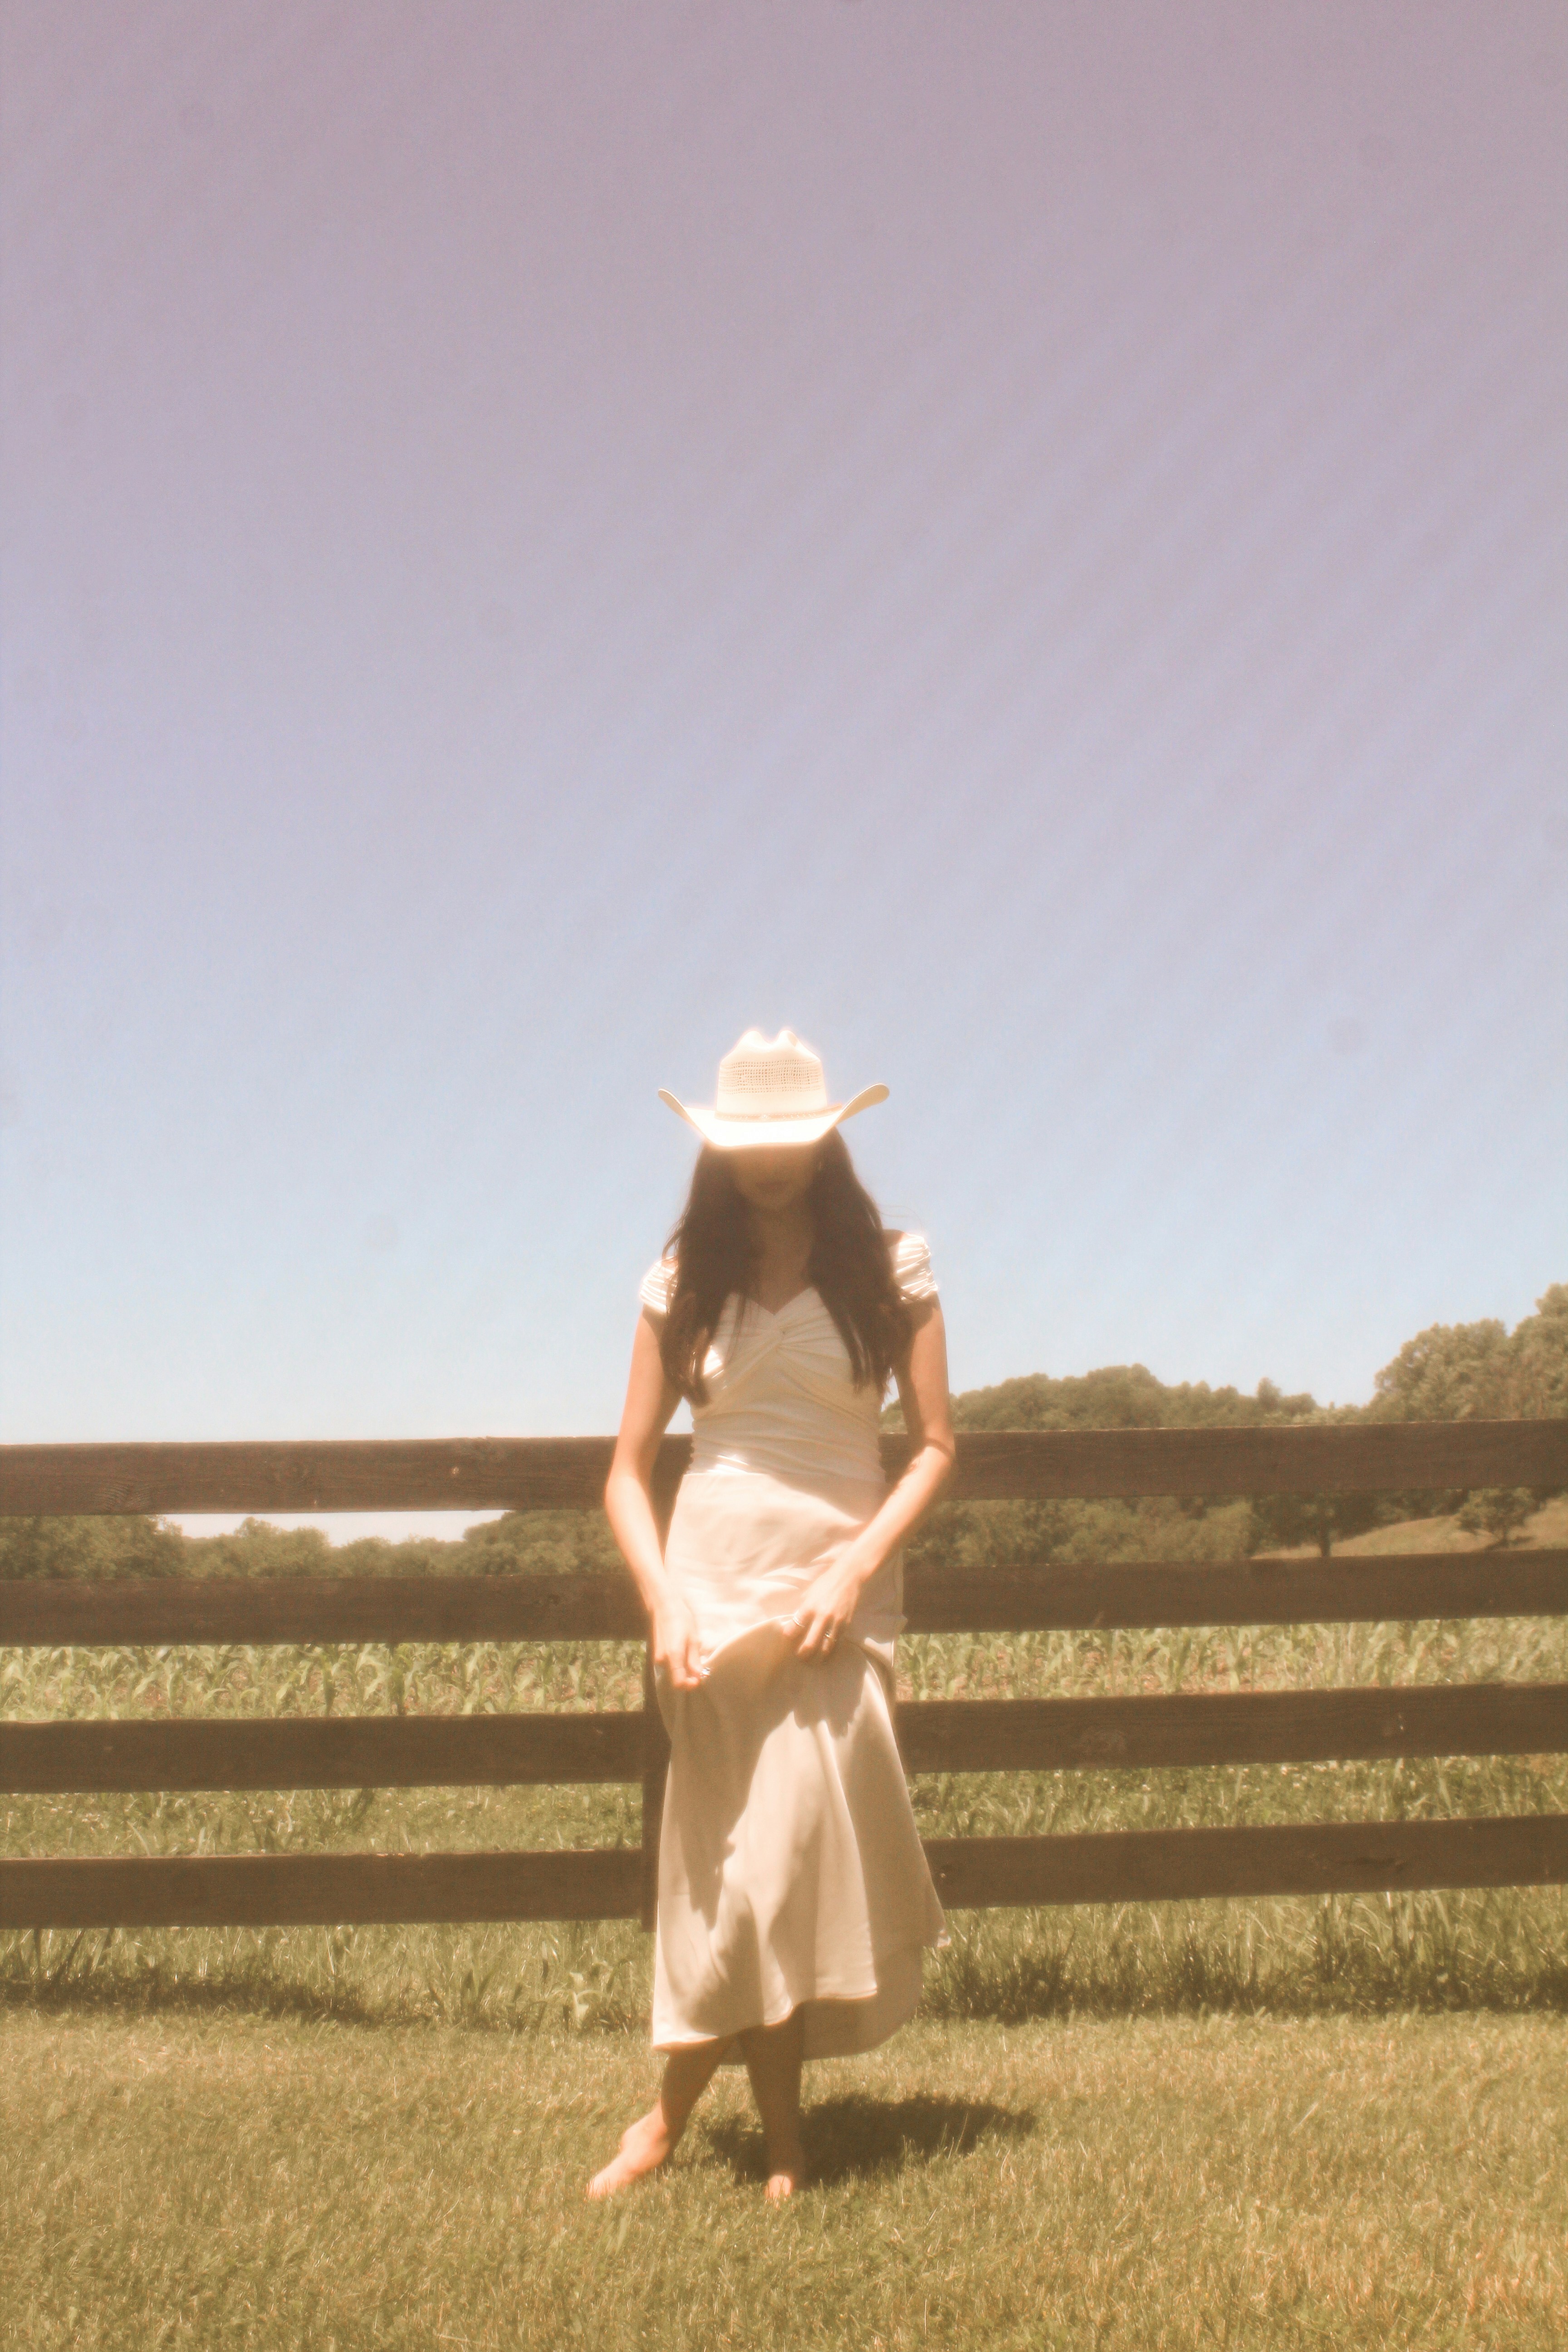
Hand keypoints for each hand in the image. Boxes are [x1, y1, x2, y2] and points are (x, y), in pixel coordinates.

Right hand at [652, 1594, 703, 1690]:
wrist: (663, 1606)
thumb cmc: (681, 1619)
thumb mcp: (692, 1639)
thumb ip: (694, 1660)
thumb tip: (698, 1676)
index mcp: (673, 1657)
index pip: (678, 1683)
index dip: (689, 1685)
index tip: (699, 1679)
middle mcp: (662, 1661)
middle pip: (674, 1680)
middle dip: (687, 1679)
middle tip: (698, 1670)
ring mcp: (657, 1658)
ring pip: (670, 1673)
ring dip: (681, 1672)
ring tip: (691, 1660)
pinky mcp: (656, 1654)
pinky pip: (667, 1666)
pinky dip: (676, 1666)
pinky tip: (683, 1655)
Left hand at [786, 1542, 878, 1662]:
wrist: (848, 1578)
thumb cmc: (825, 1583)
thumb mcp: (809, 1593)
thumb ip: (802, 1609)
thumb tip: (794, 1624)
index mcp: (809, 1607)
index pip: (794, 1628)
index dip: (788, 1636)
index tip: (787, 1638)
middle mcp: (822, 1616)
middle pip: (809, 1644)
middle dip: (802, 1654)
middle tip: (799, 1656)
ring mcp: (835, 1622)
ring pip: (824, 1648)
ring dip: (816, 1657)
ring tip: (812, 1660)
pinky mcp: (845, 1625)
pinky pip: (836, 1643)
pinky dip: (830, 1651)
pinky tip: (825, 1654)